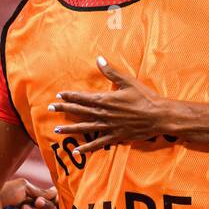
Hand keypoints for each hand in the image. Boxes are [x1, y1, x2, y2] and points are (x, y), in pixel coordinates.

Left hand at [50, 57, 173, 154]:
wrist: (158, 116)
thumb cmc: (145, 97)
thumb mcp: (128, 81)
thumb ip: (111, 72)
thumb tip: (99, 58)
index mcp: (106, 99)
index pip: (83, 97)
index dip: (70, 96)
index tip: (59, 96)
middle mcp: (104, 114)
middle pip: (80, 111)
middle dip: (64, 110)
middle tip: (50, 109)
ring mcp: (109, 126)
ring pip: (85, 128)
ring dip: (70, 129)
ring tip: (56, 130)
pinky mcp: (115, 137)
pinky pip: (98, 143)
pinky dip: (87, 147)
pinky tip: (77, 150)